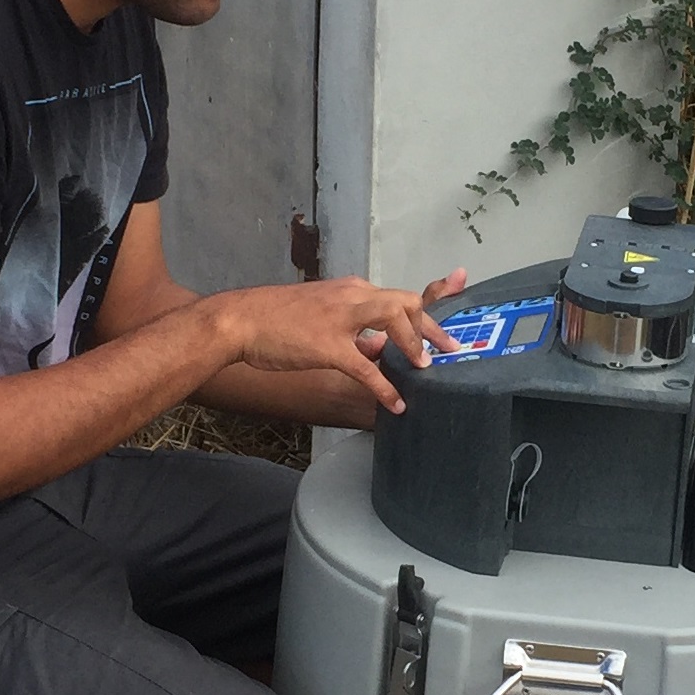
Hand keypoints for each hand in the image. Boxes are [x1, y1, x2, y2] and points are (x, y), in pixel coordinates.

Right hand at [211, 273, 463, 414]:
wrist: (239, 320)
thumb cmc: (275, 319)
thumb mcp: (321, 313)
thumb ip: (352, 327)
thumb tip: (377, 349)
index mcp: (351, 290)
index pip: (399, 295)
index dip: (434, 299)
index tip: (454, 305)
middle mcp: (352, 297)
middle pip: (406, 303)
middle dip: (433, 327)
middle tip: (450, 350)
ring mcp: (340, 319)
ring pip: (393, 320)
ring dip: (414, 345)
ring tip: (425, 369)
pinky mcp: (327, 345)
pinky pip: (366, 368)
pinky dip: (384, 387)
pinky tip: (394, 405)